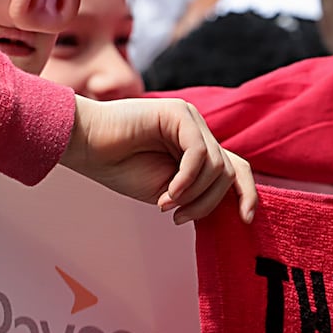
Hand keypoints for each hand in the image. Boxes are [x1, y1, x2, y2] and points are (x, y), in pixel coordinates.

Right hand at [60, 96, 256, 224]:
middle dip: (208, 202)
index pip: (236, 168)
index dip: (247, 193)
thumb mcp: (168, 189)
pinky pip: (199, 153)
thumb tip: (229, 206)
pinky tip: (167, 195)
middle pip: (228, 172)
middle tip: (178, 217)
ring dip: (194, 194)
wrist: (85, 146)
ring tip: (167, 204)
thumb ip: (197, 191)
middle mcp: (198, 131)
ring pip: (216, 165)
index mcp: (197, 148)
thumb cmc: (119, 167)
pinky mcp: (178, 113)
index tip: (247, 220)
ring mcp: (190, 119)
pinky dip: (187, 180)